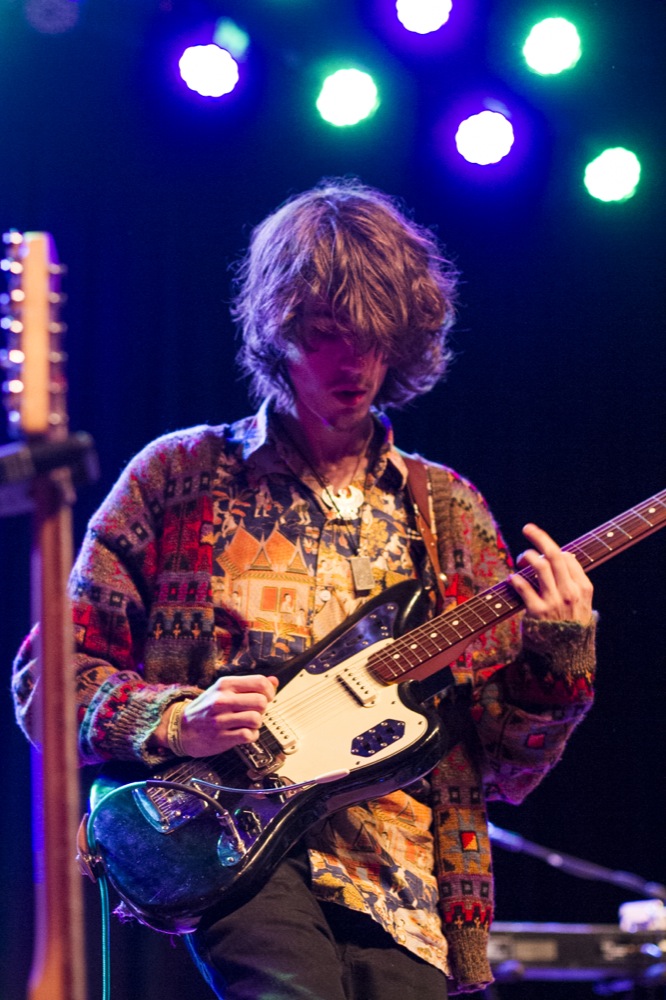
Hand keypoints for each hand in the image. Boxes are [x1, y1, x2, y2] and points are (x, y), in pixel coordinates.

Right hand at [159, 674, 278, 757]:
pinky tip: (242, 733)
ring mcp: (221, 719)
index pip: (260, 682)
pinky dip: (250, 736)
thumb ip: (249, 685)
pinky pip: (248, 735)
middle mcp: (222, 700)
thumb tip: (274, 681)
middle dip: (262, 709)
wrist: (182, 729)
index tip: (266, 697)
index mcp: (225, 684)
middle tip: (253, 711)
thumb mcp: (223, 690)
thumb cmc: (206, 708)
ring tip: (246, 723)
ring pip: (256, 719)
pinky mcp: (222, 737)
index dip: (269, 691)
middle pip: (261, 702)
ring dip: (256, 724)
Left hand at [507, 523, 593, 625]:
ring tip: (520, 558)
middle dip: (539, 536)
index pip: (567, 557)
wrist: (566, 658)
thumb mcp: (584, 606)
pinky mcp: (537, 611)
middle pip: (553, 554)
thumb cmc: (572, 630)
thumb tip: (566, 558)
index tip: (542, 546)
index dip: (552, 547)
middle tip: (527, 528)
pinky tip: (512, 578)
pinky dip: (515, 578)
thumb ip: (576, 584)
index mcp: (584, 588)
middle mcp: (570, 592)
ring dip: (526, 556)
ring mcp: (554, 601)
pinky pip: (523, 586)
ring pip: (538, 565)